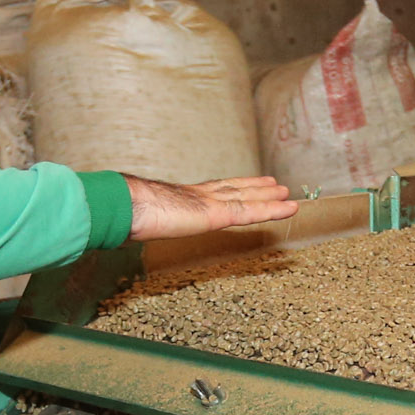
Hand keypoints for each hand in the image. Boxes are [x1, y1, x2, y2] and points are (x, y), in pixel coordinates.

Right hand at [126, 173, 296, 239]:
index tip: (242, 184)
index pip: (212, 192)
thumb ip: (141, 223)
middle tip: (273, 184)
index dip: (229, 187)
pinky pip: (252, 212)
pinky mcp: (218, 214)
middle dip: (253, 187)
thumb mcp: (137, 220)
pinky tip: (290, 207)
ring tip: (286, 192)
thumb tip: (124, 230)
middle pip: (234, 188)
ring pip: (248, 198)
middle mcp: (199, 196)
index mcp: (181, 199)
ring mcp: (210, 203)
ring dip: (268, 196)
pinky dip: (274, 209)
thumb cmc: (124, 214)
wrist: (126, 207)